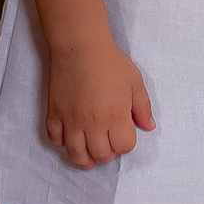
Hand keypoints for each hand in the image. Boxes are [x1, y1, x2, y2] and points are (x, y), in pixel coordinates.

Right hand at [40, 37, 152, 168]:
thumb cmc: (110, 61)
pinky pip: (54, 139)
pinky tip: (69, 137)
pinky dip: (61, 143)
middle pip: (101, 155)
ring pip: (76, 154)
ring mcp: (71, 120)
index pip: (123, 147)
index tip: (123, 134)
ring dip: (85, 158)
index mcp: (116, 116)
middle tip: (107, 143)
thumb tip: (148, 127)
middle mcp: (93, 123)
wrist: (80, 45)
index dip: (125, 143)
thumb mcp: (134, 81)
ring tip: (89, 155)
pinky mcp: (54, 113)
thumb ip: (143, 107)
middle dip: (107, 153)